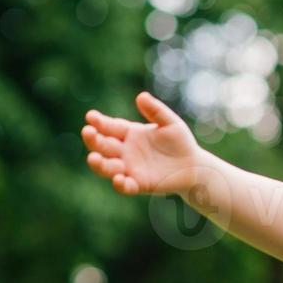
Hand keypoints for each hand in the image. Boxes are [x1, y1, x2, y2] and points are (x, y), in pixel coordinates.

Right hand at [81, 92, 205, 197]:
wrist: (194, 166)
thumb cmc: (180, 142)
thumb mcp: (171, 123)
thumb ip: (156, 111)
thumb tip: (141, 96)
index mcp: (129, 133)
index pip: (110, 127)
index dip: (99, 122)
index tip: (90, 116)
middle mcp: (125, 151)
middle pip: (103, 146)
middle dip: (93, 139)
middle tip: (88, 132)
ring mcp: (129, 168)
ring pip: (107, 167)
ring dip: (99, 164)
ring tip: (94, 158)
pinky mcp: (139, 184)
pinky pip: (125, 186)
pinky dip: (120, 184)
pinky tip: (119, 179)